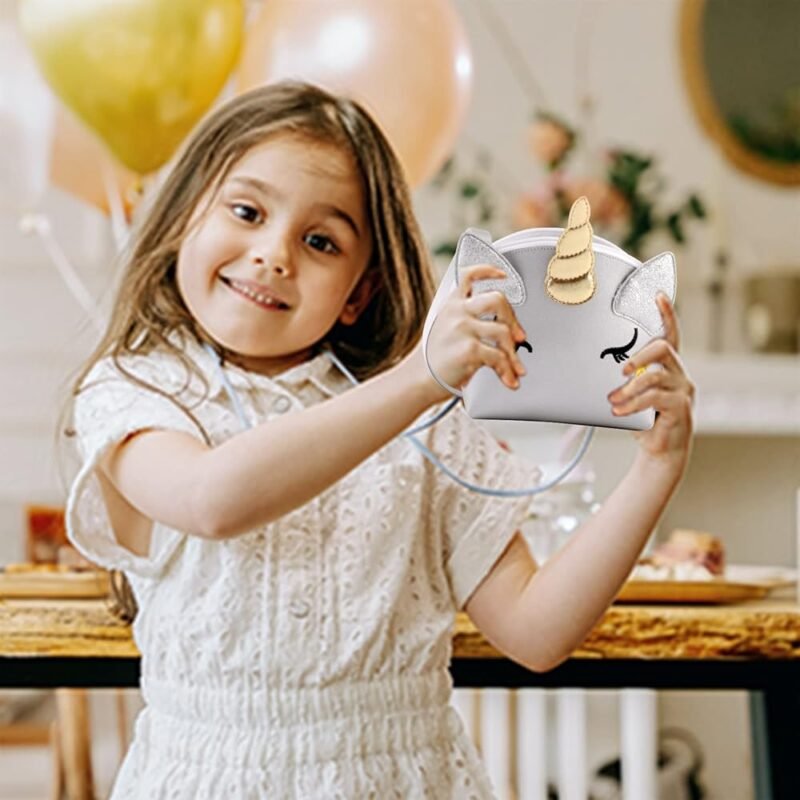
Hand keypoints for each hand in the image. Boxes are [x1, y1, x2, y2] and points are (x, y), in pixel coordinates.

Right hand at [416, 264, 527, 403]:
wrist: (419, 379)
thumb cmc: (436, 358)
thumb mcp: (445, 327)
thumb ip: (466, 318)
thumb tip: (504, 326)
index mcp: (451, 304)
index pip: (469, 275)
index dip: (489, 271)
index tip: (503, 274)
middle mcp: (457, 312)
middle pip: (497, 300)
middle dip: (514, 320)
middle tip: (519, 337)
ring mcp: (462, 329)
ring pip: (503, 332)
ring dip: (513, 353)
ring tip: (515, 367)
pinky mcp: (469, 349)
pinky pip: (499, 357)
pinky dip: (508, 371)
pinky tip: (509, 379)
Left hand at [606, 292, 695, 467]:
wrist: (659, 449)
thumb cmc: (643, 419)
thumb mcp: (629, 395)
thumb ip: (621, 380)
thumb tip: (590, 371)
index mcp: (667, 365)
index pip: (670, 334)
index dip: (666, 314)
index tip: (657, 296)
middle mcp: (679, 373)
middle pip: (663, 348)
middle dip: (639, 355)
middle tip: (620, 369)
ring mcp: (682, 389)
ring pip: (655, 375)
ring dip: (629, 387)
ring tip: (613, 400)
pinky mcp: (680, 407)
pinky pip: (654, 398)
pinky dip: (633, 404)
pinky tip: (619, 411)